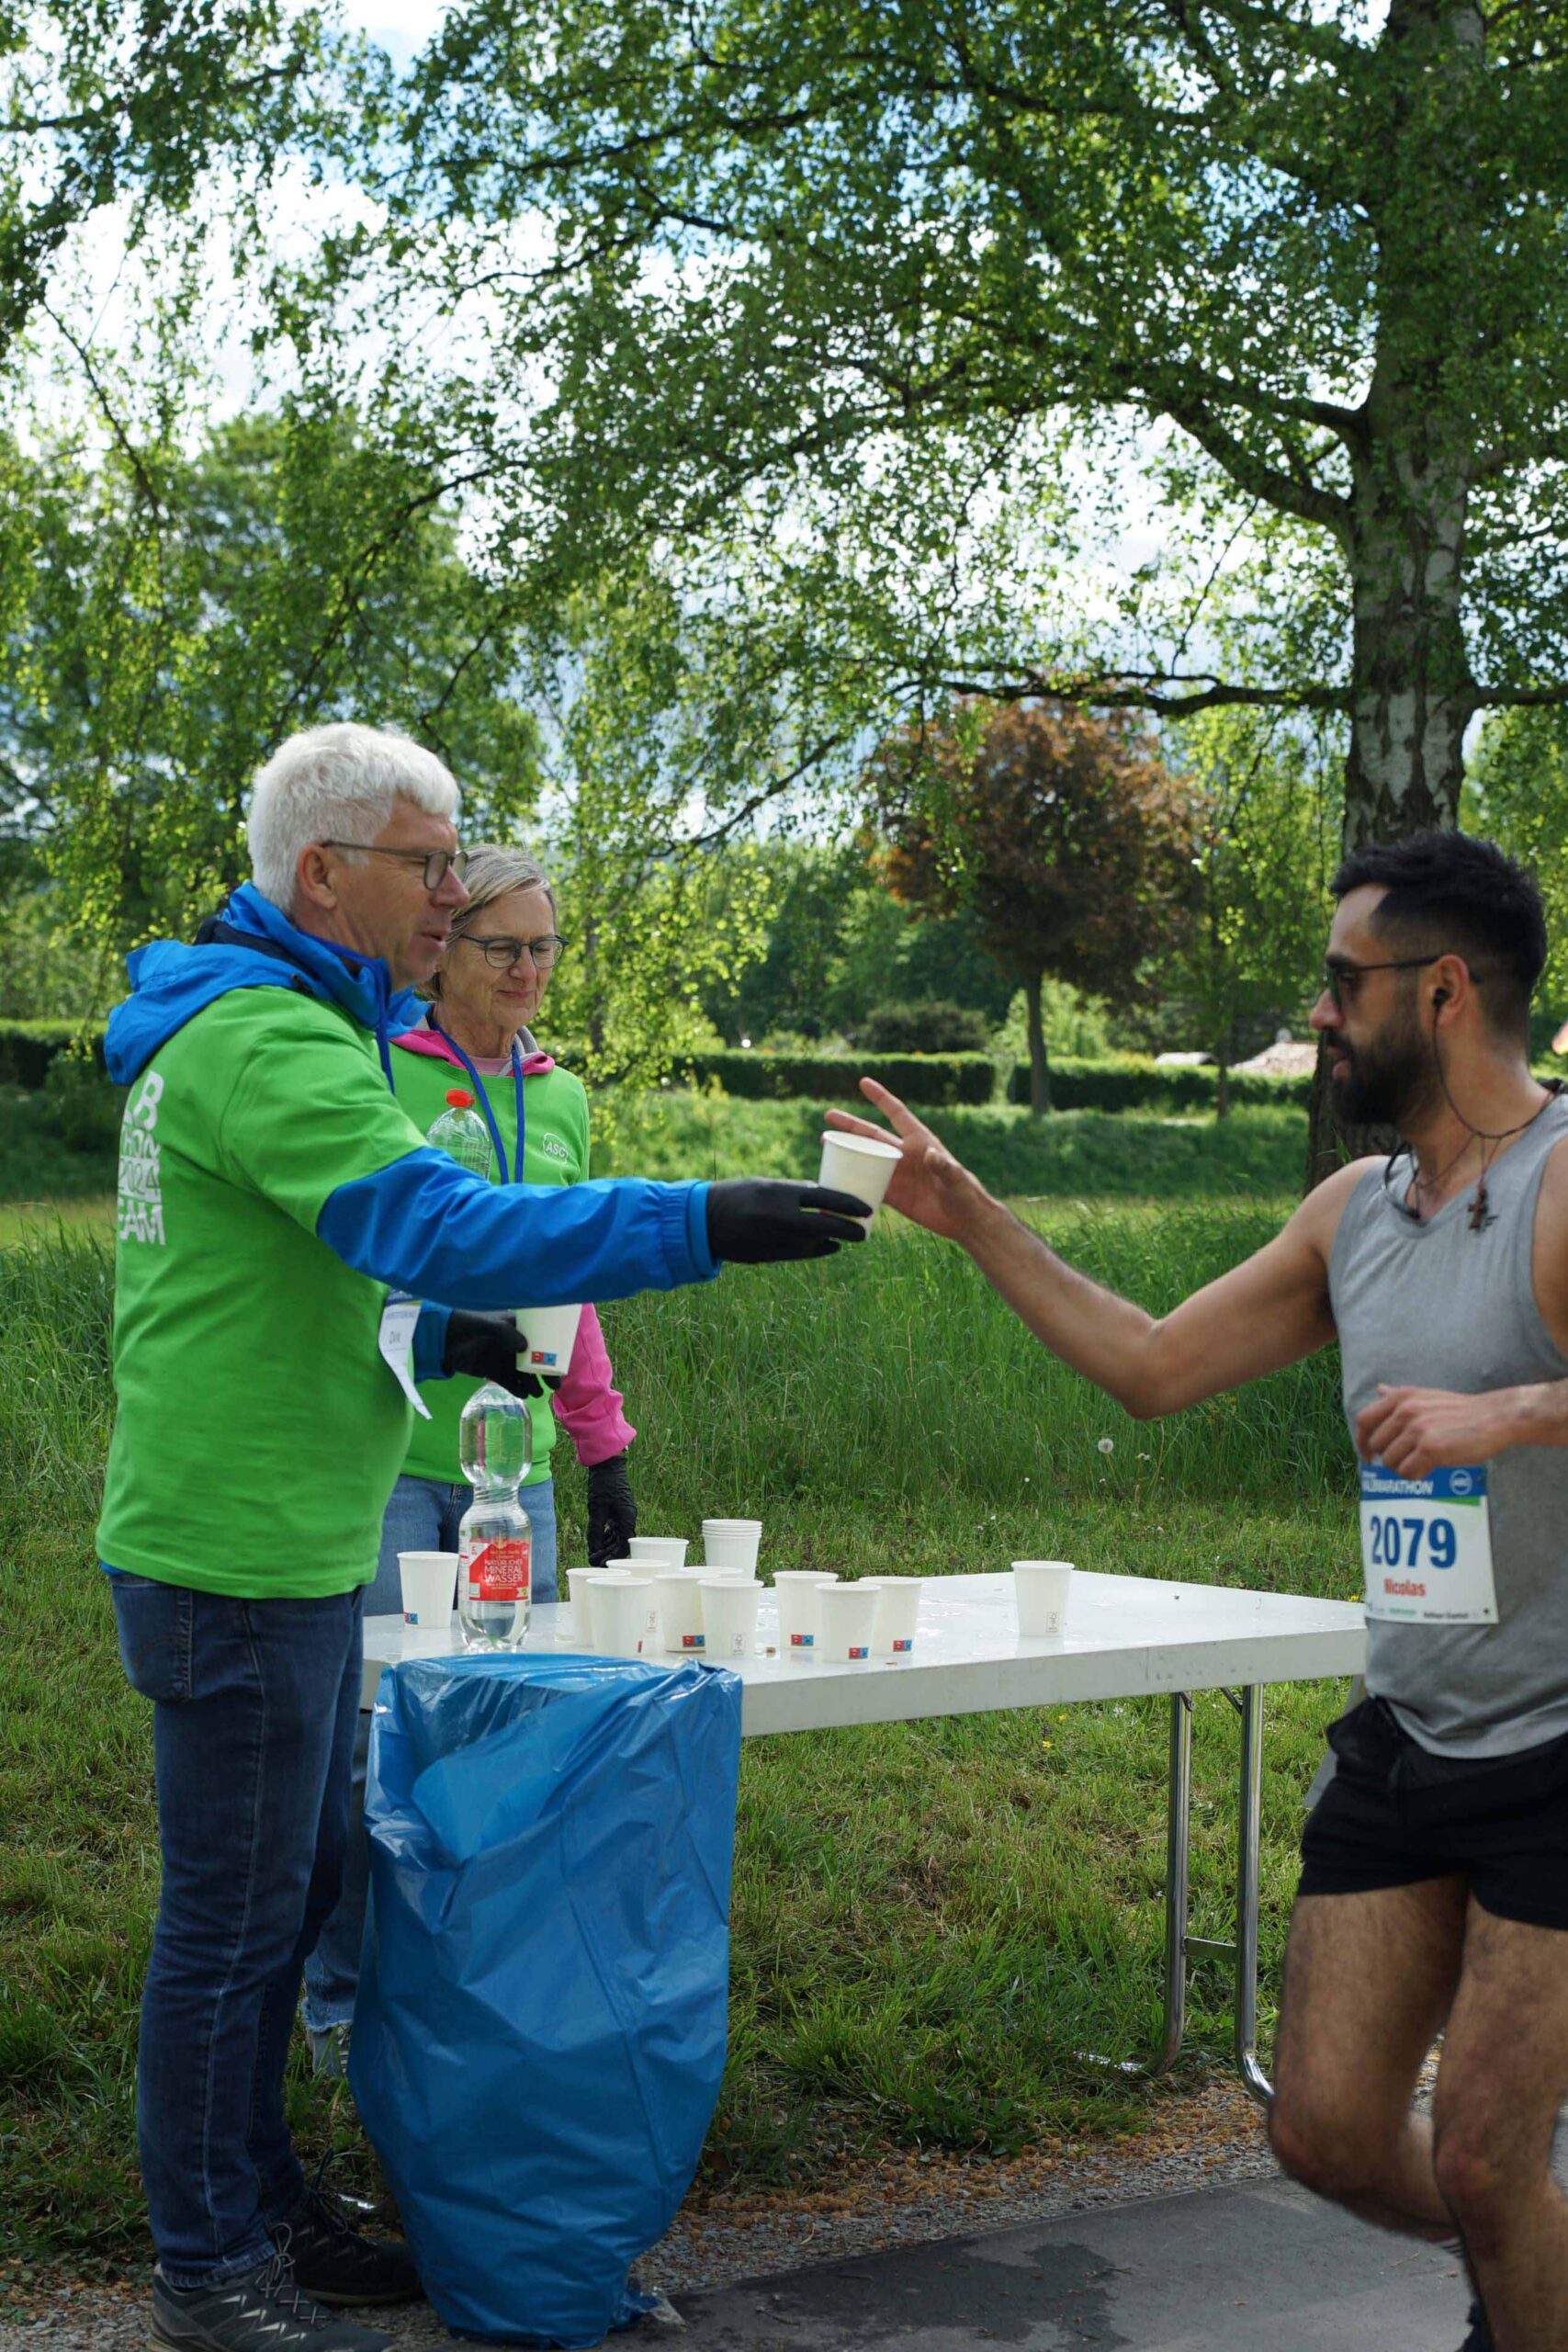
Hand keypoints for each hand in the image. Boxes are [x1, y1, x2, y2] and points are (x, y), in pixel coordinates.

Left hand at [444, 1309, 547, 1399]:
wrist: (443, 1338)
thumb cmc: (466, 1324)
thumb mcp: (487, 1324)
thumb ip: (504, 1332)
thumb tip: (525, 1347)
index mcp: (516, 1327)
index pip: (540, 1339)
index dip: (552, 1351)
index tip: (560, 1364)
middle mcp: (513, 1344)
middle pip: (536, 1360)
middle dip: (546, 1373)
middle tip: (554, 1386)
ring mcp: (503, 1358)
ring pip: (523, 1373)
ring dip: (532, 1383)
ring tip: (537, 1393)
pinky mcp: (493, 1371)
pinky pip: (509, 1382)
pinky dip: (517, 1389)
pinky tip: (523, 1395)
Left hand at [586, 1451, 636, 1564]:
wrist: (607, 1465)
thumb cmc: (603, 1484)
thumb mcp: (597, 1509)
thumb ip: (596, 1530)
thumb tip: (594, 1549)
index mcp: (627, 1518)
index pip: (624, 1546)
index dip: (613, 1557)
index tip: (600, 1563)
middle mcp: (627, 1518)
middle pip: (621, 1543)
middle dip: (607, 1554)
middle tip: (593, 1560)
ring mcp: (623, 1514)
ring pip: (617, 1537)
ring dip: (606, 1546)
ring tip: (593, 1553)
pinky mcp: (617, 1511)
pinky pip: (614, 1529)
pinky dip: (606, 1537)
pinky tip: (597, 1541)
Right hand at [706, 1177, 870, 1262]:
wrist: (704, 1221)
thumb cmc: (738, 1195)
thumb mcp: (766, 1185)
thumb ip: (794, 1192)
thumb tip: (824, 1195)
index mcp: (781, 1193)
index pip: (825, 1198)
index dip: (850, 1205)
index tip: (867, 1209)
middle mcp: (781, 1217)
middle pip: (826, 1226)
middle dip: (849, 1230)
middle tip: (864, 1232)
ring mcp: (776, 1239)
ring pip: (815, 1243)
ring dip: (833, 1240)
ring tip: (846, 1235)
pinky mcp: (770, 1255)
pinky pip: (802, 1254)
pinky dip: (819, 1251)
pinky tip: (831, 1247)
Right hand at [824, 1078, 987, 1240]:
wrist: (965, 1220)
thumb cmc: (965, 1194)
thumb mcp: (956, 1179)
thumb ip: (944, 1167)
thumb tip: (932, 1155)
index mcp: (920, 1142)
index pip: (897, 1114)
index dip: (881, 1098)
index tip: (863, 1082)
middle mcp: (904, 1154)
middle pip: (872, 1135)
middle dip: (850, 1125)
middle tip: (827, 1116)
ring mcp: (897, 1174)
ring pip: (866, 1158)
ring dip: (847, 1151)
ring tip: (825, 1145)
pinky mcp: (894, 1195)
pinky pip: (868, 1185)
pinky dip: (853, 1182)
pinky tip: (836, 1180)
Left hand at [1355, 1385, 1524, 1477]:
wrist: (1495, 1417)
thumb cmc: (1462, 1410)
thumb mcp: (1427, 1395)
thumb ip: (1400, 1396)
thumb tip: (1379, 1389)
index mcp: (1401, 1396)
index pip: (1364, 1420)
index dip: (1361, 1441)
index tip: (1367, 1455)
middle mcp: (1405, 1410)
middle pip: (1376, 1445)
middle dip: (1388, 1458)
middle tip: (1407, 1461)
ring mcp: (1417, 1429)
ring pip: (1390, 1462)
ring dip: (1403, 1468)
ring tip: (1421, 1464)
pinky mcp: (1430, 1448)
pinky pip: (1408, 1472)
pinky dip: (1416, 1476)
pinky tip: (1429, 1470)